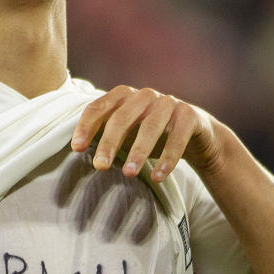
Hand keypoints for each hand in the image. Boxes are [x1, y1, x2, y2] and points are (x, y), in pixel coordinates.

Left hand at [71, 85, 221, 181]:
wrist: (196, 135)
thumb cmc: (152, 136)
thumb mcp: (127, 134)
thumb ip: (105, 136)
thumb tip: (77, 150)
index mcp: (124, 96)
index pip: (99, 107)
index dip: (87, 126)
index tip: (77, 148)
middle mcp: (145, 95)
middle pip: (122, 117)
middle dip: (109, 142)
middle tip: (100, 166)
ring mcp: (169, 103)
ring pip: (150, 126)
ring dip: (138, 151)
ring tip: (128, 174)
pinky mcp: (190, 116)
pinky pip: (178, 138)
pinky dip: (168, 159)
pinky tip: (158, 177)